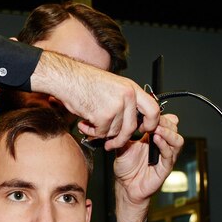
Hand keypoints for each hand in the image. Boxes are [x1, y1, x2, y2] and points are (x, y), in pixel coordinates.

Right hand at [30, 51, 159, 146]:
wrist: (67, 78)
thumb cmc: (86, 82)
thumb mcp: (114, 87)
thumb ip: (126, 102)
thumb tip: (132, 121)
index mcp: (131, 88)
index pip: (154, 110)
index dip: (151, 123)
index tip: (144, 129)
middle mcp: (127, 96)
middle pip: (131, 128)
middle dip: (121, 139)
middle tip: (113, 143)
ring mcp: (116, 106)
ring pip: (114, 132)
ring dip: (101, 132)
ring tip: (91, 121)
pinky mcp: (104, 115)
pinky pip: (101, 133)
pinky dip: (91, 131)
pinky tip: (85, 121)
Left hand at [112, 114, 182, 221]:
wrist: (125, 187)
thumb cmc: (126, 169)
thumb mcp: (123, 146)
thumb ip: (127, 132)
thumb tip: (126, 118)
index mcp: (154, 139)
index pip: (165, 122)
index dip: (159, 116)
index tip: (148, 113)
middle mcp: (163, 147)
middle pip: (174, 129)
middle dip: (165, 122)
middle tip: (153, 119)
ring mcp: (166, 157)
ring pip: (177, 141)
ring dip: (168, 132)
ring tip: (157, 128)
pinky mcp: (165, 168)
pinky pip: (170, 155)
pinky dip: (164, 145)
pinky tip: (156, 139)